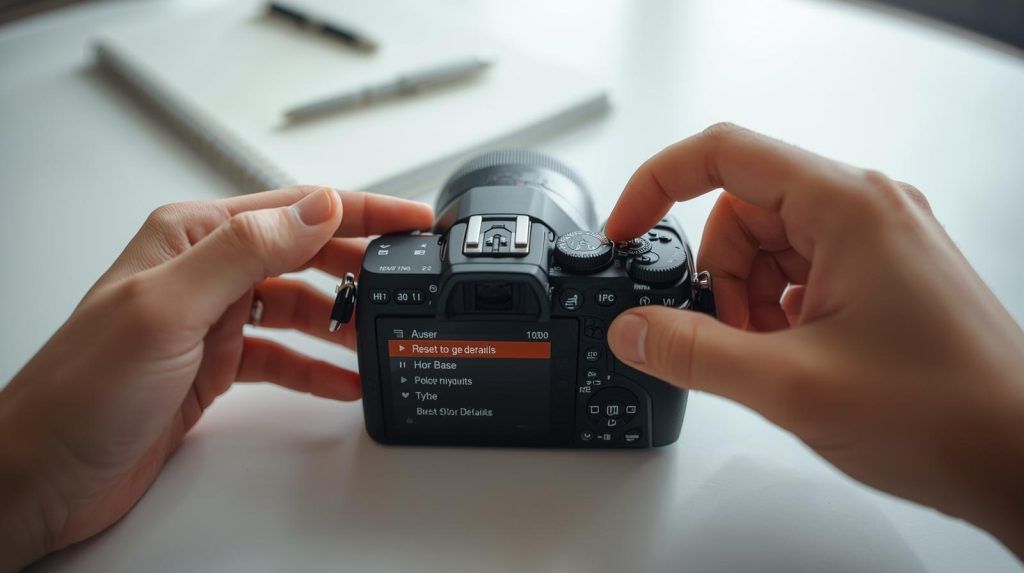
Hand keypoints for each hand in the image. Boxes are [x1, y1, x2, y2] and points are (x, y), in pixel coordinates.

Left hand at [0, 186, 432, 568]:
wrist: (43, 472)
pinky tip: (343, 383)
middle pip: (303, 257)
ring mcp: (212, 320)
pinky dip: (315, 369)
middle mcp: (205, 272)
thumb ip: (246, 252)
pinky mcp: (215, 366)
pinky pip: (282, 358)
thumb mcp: (170, 306)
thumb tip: (318, 208)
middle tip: (408, 282)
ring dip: (342, 324)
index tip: (411, 219)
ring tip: (379, 339)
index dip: (361, 211)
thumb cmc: (81, 388)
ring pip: (298, 309)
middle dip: (359, 268)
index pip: (294, 209)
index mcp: (192, 235)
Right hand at [604, 124, 1023, 555]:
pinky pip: (798, 274)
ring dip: (747, 303)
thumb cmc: (945, 412)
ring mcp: (876, 242)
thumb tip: (633, 329)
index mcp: (848, 207)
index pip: (723, 154)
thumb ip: (693, 353)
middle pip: (742, 213)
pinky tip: (794, 358)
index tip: (625, 228)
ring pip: (768, 249)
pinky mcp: (880, 275)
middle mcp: (865, 210)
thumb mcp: (792, 384)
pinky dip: (776, 314)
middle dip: (718, 278)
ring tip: (772, 358)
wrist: (1020, 460)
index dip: (657, 184)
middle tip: (730, 337)